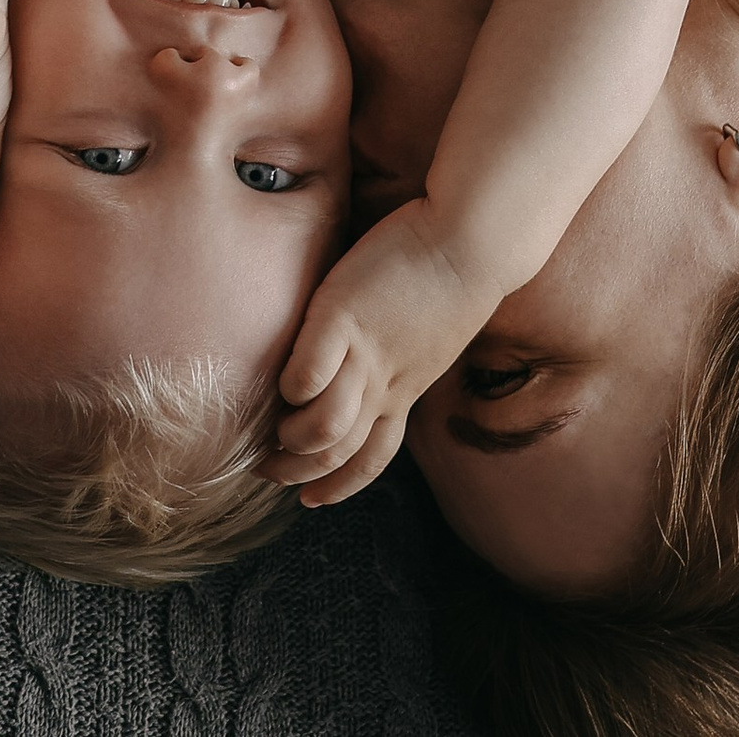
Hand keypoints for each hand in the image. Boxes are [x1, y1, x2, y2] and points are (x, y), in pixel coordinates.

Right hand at [261, 199, 509, 505]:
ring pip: (326, 427)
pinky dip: (293, 388)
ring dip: (293, 438)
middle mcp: (387, 384)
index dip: (338, 486)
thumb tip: (367, 370)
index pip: (372, 458)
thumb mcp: (427, 339)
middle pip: (339, 452)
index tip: (310, 499)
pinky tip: (284, 382)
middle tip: (265, 468)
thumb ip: (396, 360)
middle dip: (298, 472)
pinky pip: (312, 372)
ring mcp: (367, 354)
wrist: (473, 239)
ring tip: (270, 429)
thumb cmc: (448, 277)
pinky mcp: (345, 316)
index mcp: (405, 391)